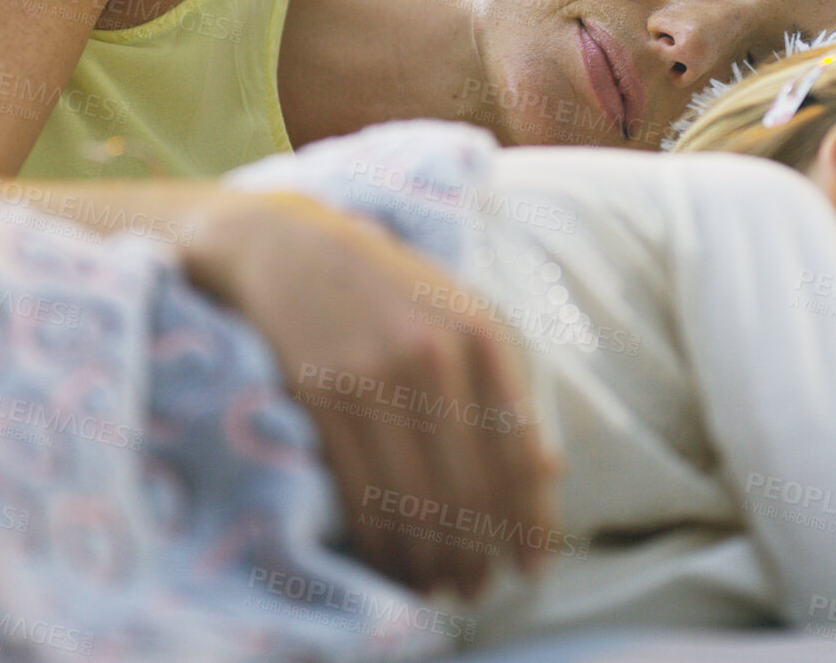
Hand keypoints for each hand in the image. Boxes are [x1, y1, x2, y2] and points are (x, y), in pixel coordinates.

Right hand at [184, 190, 561, 599]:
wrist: (286, 248)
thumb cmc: (385, 291)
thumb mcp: (456, 320)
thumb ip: (503, 391)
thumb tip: (549, 473)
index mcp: (479, 333)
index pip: (516, 449)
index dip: (527, 518)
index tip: (530, 563)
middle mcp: (430, 354)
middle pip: (468, 482)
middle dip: (477, 550)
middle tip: (477, 588)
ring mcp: (371, 373)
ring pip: (414, 495)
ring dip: (429, 556)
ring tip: (439, 586)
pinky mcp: (318, 393)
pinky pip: (359, 488)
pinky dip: (379, 538)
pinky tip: (390, 562)